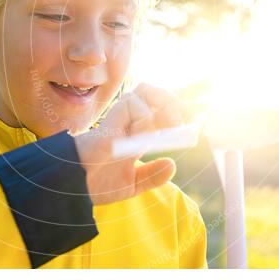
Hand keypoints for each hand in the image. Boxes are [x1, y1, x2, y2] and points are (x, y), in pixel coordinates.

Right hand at [73, 83, 192, 205]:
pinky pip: (132, 104)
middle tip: (188, 118)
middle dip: (178, 100)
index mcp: (137, 133)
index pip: (162, 109)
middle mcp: (130, 122)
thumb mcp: (132, 184)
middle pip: (157, 92)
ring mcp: (120, 119)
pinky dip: (144, 117)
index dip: (183, 105)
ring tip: (170, 125)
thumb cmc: (98, 183)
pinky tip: (145, 135)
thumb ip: (152, 175)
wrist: (75, 189)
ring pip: (145, 90)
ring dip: (163, 103)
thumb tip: (172, 164)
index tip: (204, 109)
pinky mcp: (111, 120)